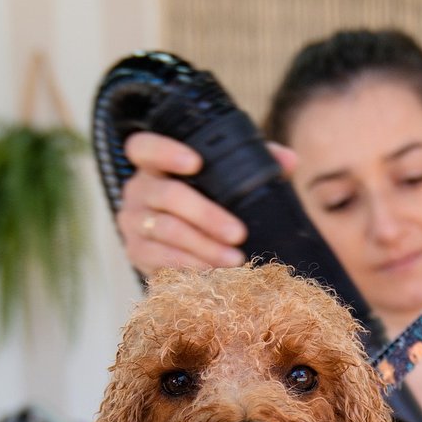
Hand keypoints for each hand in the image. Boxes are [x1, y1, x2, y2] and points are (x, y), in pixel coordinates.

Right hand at [115, 131, 298, 274]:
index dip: (165, 151)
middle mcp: (137, 190)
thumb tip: (288, 161)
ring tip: (234, 260)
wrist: (183, 246)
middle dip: (206, 215)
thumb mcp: (226, 181)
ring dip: (203, 247)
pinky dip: (189, 267)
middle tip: (238, 234)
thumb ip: (255, 164)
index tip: (196, 163)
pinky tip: (214, 273)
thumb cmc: (208, 203)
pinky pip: (160, 259)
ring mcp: (133, 222)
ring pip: (165, 230)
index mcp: (154, 165)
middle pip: (166, 195)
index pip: (144, 148)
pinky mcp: (136, 253)